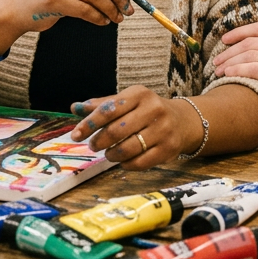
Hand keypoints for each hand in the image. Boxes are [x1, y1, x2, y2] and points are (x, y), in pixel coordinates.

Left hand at [69, 86, 200, 169]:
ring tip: (108, 153)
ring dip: (112, 154)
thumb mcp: (126, 102)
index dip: (89, 124)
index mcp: (140, 94)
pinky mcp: (169, 149)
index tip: (76, 135)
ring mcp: (163, 130)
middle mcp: (154, 109)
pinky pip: (140, 163)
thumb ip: (101, 105)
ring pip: (127, 149)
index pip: (109, 109)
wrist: (182, 121)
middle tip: (93, 145)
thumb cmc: (146, 110)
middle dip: (99, 141)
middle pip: (117, 131)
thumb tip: (74, 108)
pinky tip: (123, 160)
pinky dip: (126, 164)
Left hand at [214, 12, 257, 122]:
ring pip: (249, 55)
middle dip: (230, 49)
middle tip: (217, 58)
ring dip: (230, 61)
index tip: (226, 38)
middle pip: (250, 41)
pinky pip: (254, 69)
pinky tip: (227, 75)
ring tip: (217, 69)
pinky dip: (238, 71)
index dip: (240, 31)